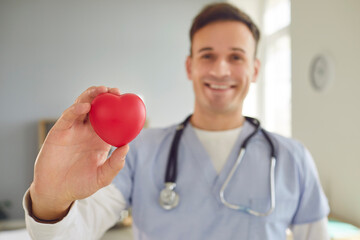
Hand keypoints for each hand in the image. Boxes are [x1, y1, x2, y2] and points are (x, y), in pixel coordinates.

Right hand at [29, 86, 128, 219]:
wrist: (55, 191)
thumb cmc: (80, 185)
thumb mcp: (101, 177)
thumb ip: (114, 164)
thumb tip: (127, 146)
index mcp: (100, 139)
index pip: (111, 119)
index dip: (119, 109)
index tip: (128, 102)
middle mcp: (88, 131)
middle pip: (98, 107)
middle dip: (106, 96)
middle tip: (115, 91)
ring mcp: (73, 129)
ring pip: (82, 106)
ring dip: (92, 96)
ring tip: (102, 90)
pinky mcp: (59, 131)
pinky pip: (68, 116)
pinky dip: (76, 109)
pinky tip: (85, 106)